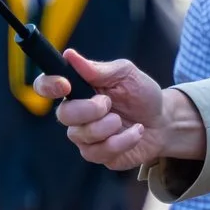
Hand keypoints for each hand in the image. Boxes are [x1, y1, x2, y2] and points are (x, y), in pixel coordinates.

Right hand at [40, 52, 204, 171]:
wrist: (163, 121)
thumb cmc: (141, 93)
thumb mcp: (126, 74)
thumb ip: (98, 69)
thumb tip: (70, 55)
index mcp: (78, 89)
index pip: (46, 86)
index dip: (48, 85)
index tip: (65, 85)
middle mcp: (76, 114)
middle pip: (63, 115)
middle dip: (89, 109)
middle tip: (108, 103)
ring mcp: (85, 137)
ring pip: (81, 135)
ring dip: (108, 126)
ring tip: (123, 119)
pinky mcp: (99, 154)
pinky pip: (100, 152)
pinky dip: (123, 140)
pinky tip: (135, 132)